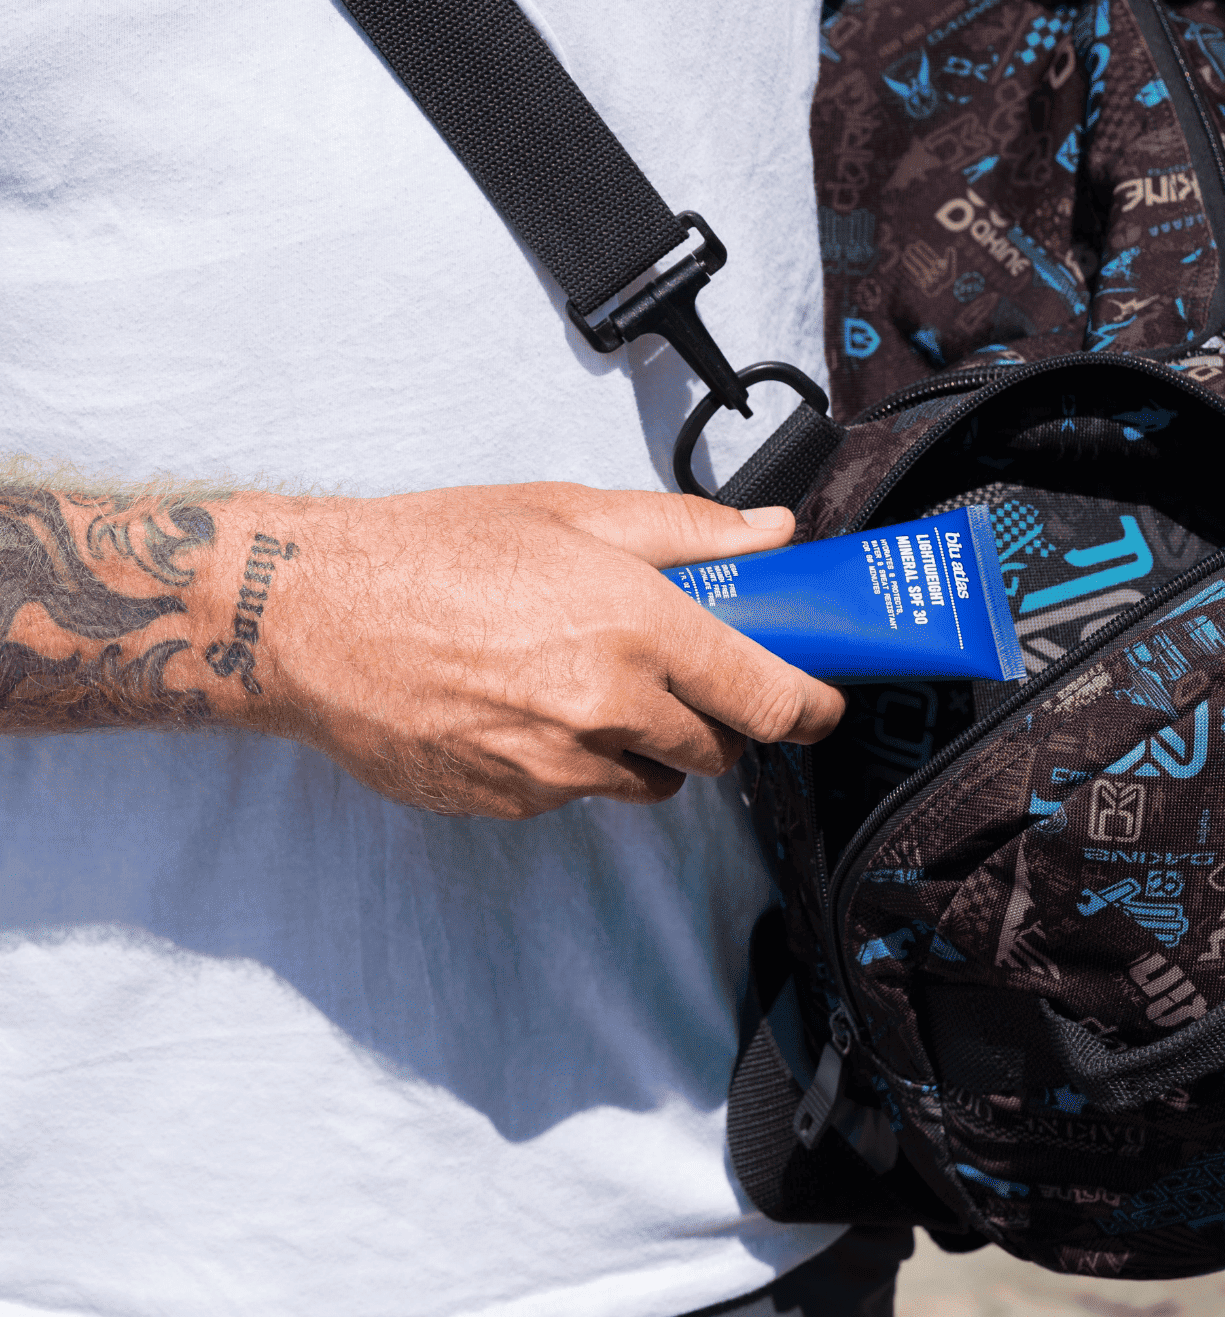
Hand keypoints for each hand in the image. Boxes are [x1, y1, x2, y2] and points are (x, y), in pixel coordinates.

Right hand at [220, 484, 844, 817]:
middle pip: (718, 749)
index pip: (768, 697)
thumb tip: (774, 536)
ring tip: (592, 683)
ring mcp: (555, 767)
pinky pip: (580, 793)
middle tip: (685, 672)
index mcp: (636, 626)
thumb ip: (687, 532)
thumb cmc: (434, 550)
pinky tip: (529, 707)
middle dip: (719, 718)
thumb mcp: (569, 513)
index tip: (822, 704)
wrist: (311, 617)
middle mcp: (605, 707)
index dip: (812, 708)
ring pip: (651, 780)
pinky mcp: (512, 803)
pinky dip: (578, 762)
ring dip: (650, 745)